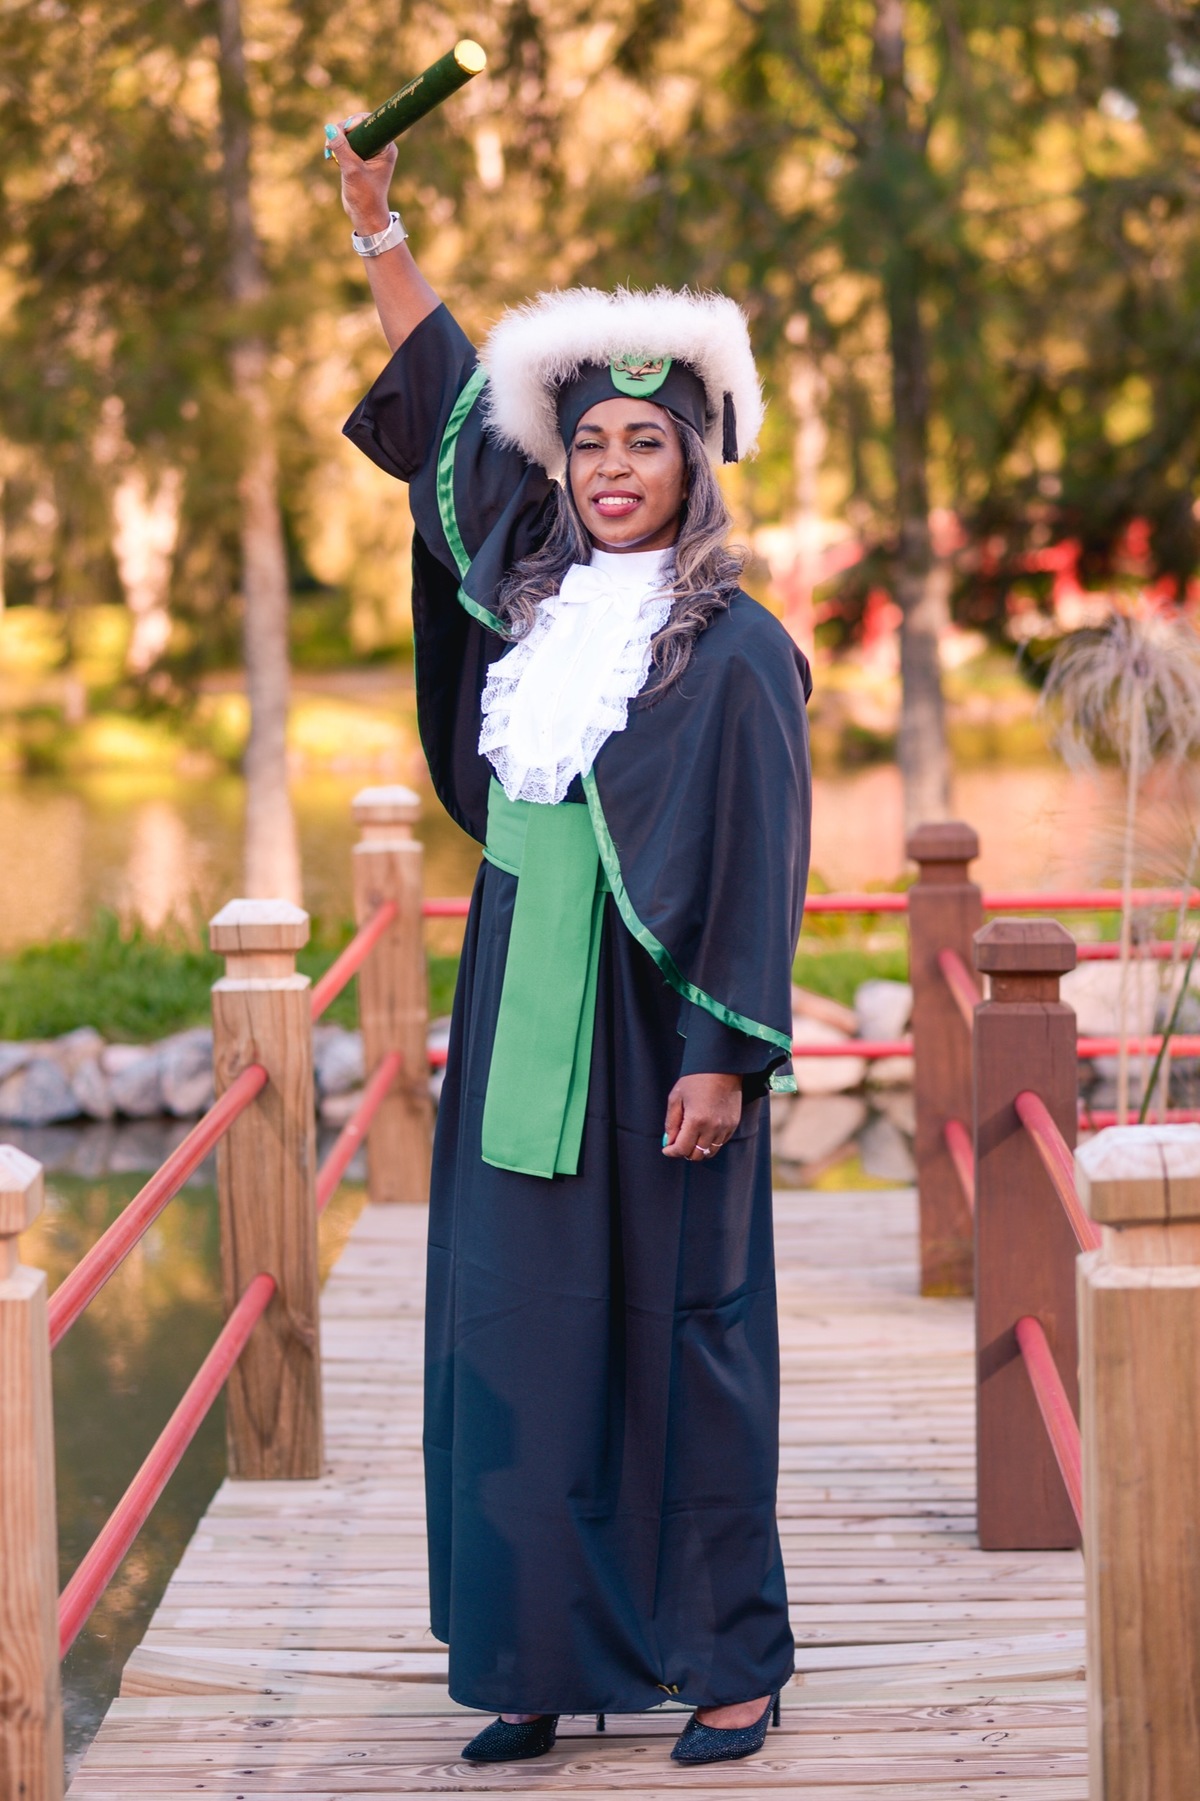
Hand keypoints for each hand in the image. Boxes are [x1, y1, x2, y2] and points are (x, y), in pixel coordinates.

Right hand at [325, 113, 397, 236]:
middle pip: (358, 126)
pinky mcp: (359, 158)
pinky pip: (346, 144)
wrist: (364, 216)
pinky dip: (337, 147)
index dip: (354, 122)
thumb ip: (341, 148)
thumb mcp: (352, 170)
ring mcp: (369, 152)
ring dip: (337, 139)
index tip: (343, 131)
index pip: (370, 122)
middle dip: (342, 131)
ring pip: (350, 134)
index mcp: (386, 147)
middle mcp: (379, 147)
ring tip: (328, 151)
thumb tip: (329, 127)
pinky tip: (330, 155)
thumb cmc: (364, 196)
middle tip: (330, 142)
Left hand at [662, 1073, 741, 1161]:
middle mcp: (712, 1127)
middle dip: (684, 1152)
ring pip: (709, 1152)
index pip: (682, 1149)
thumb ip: (671, 1122)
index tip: (666, 1149)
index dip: (671, 1152)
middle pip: (696, 1155)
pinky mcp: (733, 1125)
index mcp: (696, 1120)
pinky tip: (703, 1132)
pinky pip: (720, 1143)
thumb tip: (669, 1142)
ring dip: (698, 1150)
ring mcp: (725, 1127)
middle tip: (677, 1143)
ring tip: (690, 1139)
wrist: (721, 1068)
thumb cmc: (695, 1080)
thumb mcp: (676, 1098)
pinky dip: (710, 1143)